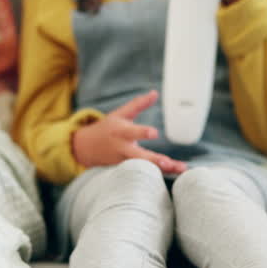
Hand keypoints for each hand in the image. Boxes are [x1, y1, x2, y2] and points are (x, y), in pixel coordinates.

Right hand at [72, 90, 187, 173]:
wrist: (86, 148)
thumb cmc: (107, 129)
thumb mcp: (121, 114)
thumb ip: (138, 104)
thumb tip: (155, 92)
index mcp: (121, 133)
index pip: (132, 132)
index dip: (142, 133)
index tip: (155, 132)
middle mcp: (124, 149)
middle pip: (139, 157)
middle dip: (153, 160)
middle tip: (167, 162)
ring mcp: (125, 163)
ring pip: (146, 168)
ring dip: (163, 170)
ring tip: (180, 169)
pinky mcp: (128, 171)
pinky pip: (147, 174)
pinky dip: (161, 174)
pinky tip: (176, 172)